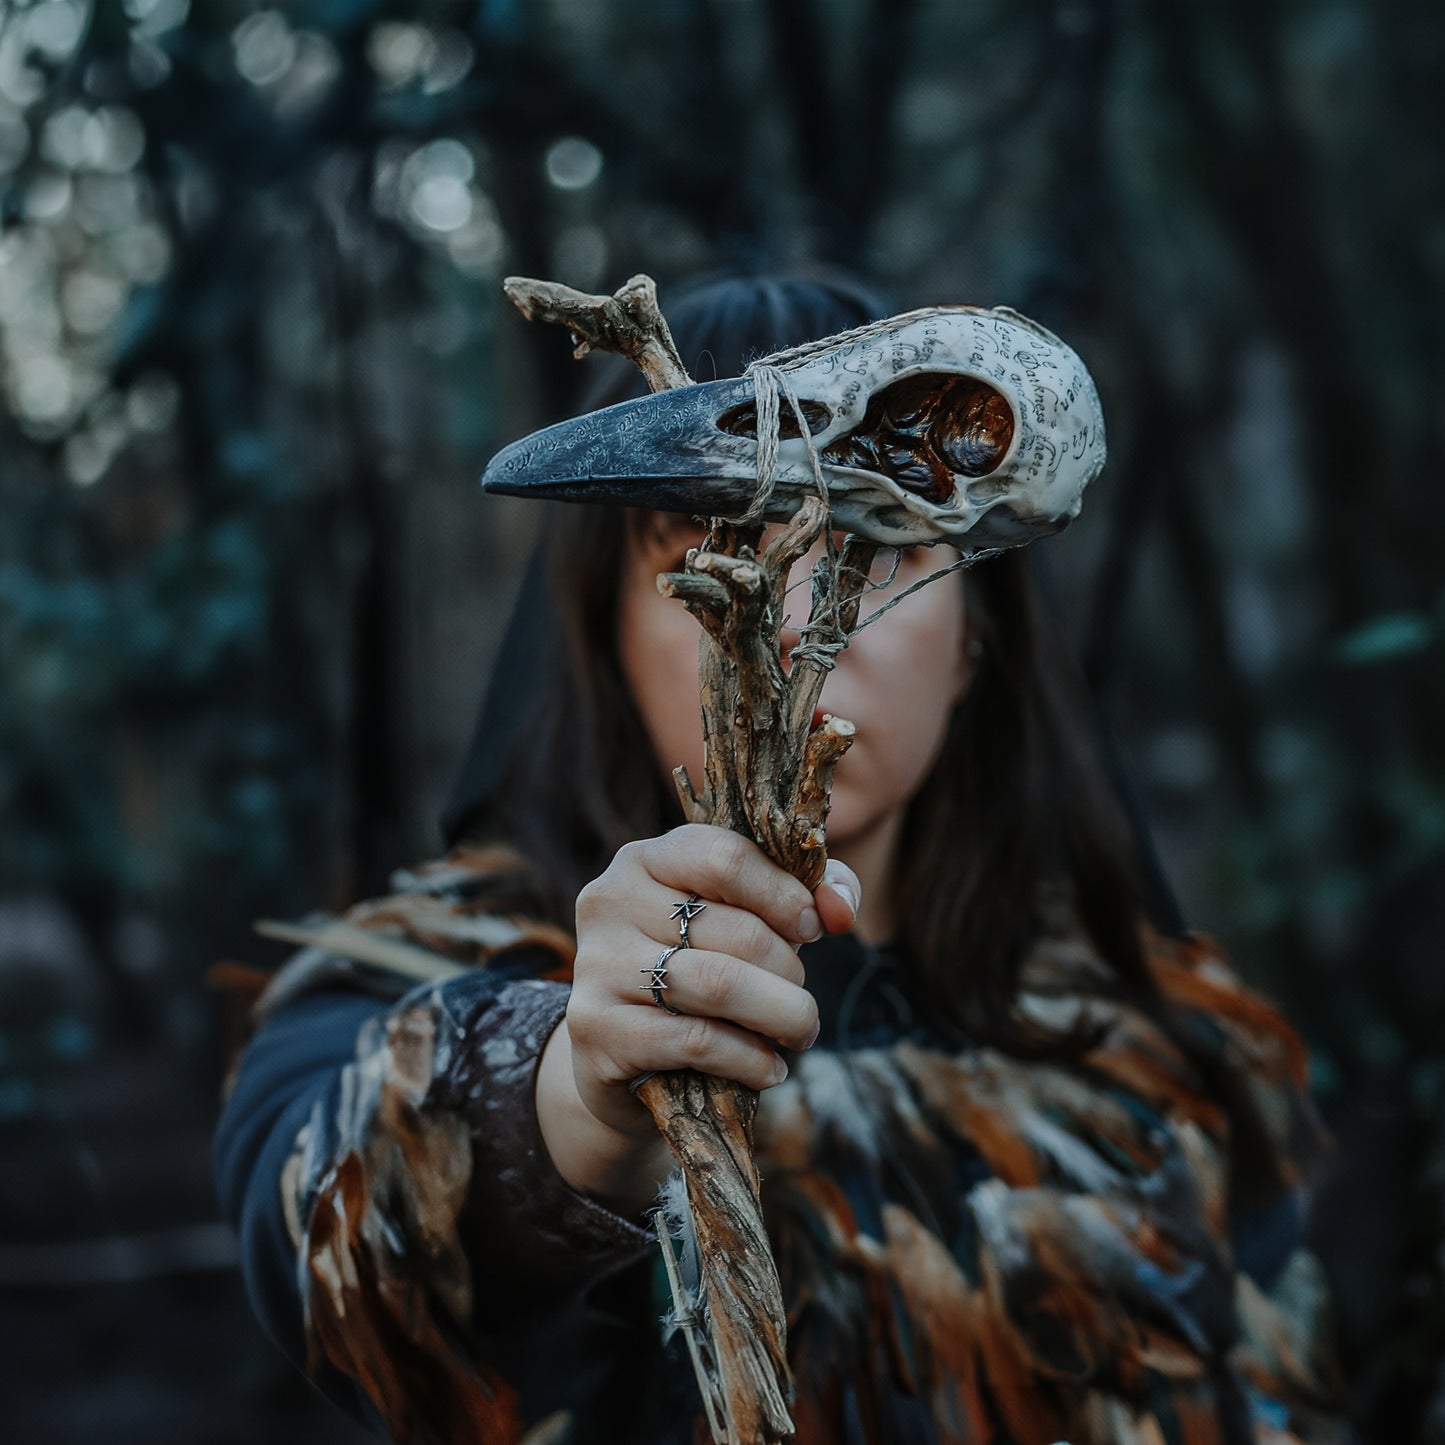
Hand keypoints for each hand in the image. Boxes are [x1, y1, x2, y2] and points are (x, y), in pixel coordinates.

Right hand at [535, 825, 858, 1210]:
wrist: (620, 1064)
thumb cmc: (697, 974)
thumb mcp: (747, 923)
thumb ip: (807, 897)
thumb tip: (841, 907)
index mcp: (644, 858)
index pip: (727, 856)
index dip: (786, 895)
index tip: (812, 929)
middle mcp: (609, 901)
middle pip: (734, 930)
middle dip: (790, 971)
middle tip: (803, 1003)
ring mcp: (596, 965)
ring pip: (718, 984)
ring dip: (781, 1015)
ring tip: (800, 1033)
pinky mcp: (596, 1029)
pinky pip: (696, 1040)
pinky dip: (750, 1058)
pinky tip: (769, 1069)